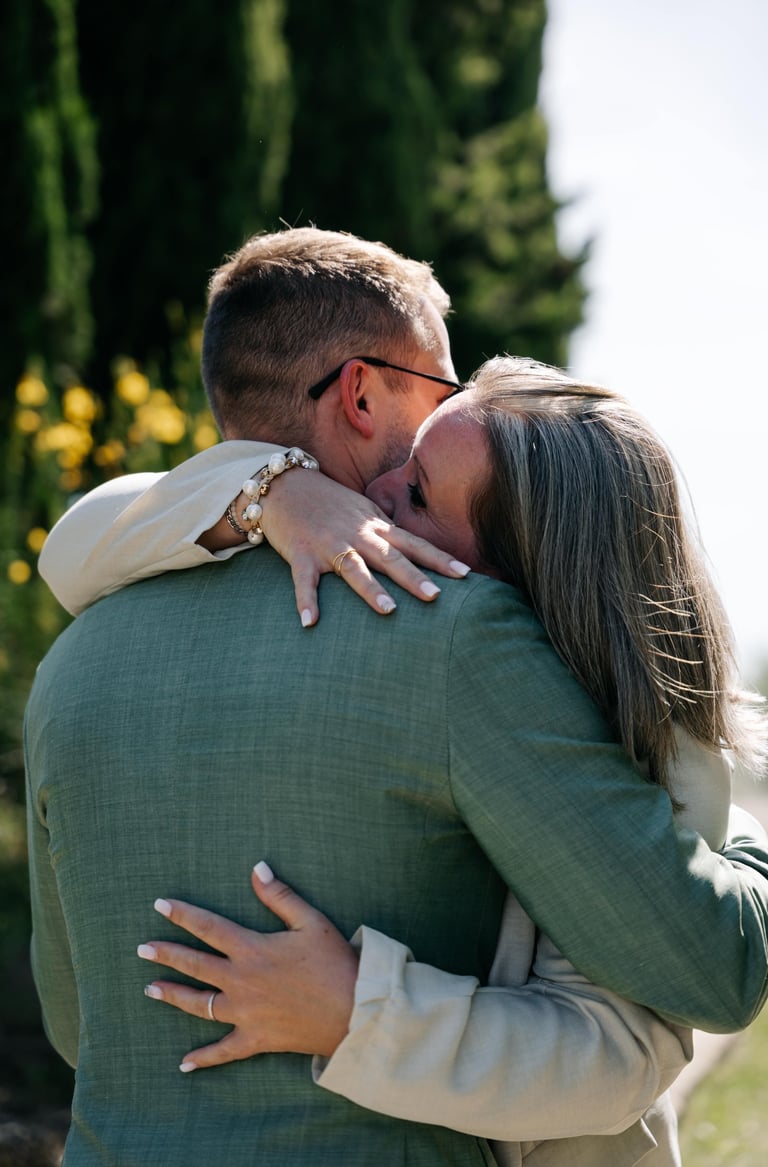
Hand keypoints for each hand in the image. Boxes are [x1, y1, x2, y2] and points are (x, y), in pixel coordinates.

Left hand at [138, 863, 358, 1070]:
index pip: (208, 927)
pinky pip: (223, 1051)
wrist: (354, 1011)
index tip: (159, 904)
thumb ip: (279, 896)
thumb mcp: (311, 921)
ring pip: (199, 1005)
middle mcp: (241, 981)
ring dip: (173, 995)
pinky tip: (183, 1063)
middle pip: (195, 965)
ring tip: (150, 988)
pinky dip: (203, 1058)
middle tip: (141, 948)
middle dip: (166, 954)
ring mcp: (245, 1014)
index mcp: (252, 950)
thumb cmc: (334, 962)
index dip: (183, 914)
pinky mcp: (255, 1039)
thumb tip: (256, 868)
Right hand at [226, 468, 469, 624]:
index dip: (440, 559)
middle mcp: (357, 534)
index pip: (414, 544)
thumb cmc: (328, 502)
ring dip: (371, 589)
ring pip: (354, 566)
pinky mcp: (300, 553)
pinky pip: (304, 580)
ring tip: (389, 611)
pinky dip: (306, 601)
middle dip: (414, 577)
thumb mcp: (364, 511)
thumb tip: (414, 548)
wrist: (285, 485)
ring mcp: (329, 543)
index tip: (466, 574)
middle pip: (390, 557)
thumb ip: (386, 530)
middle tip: (436, 596)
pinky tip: (310, 622)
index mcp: (375, 526)